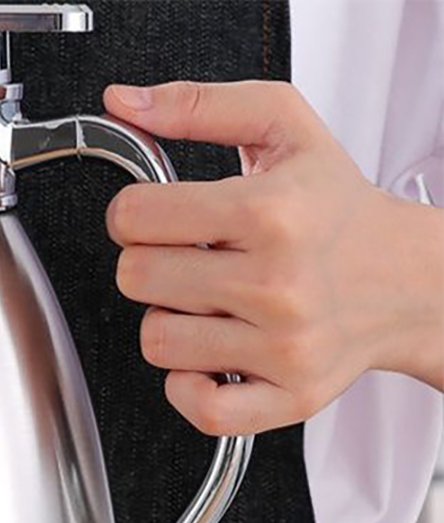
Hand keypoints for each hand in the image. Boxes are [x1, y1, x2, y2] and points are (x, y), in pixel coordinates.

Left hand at [102, 80, 443, 435]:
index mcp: (271, 211)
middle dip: (151, 265)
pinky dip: (189, 386)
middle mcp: (278, 282)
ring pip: (156, 341)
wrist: (408, 280)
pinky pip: (200, 408)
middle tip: (189, 260)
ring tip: (210, 304)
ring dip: (170, 321)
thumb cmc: (337, 209)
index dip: (134, 214)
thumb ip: (199, 106)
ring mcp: (283, 346)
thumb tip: (125, 103)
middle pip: (136, 279)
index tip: (158, 218)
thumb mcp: (282, 129)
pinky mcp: (288, 396)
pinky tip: (211, 356)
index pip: (134, 216)